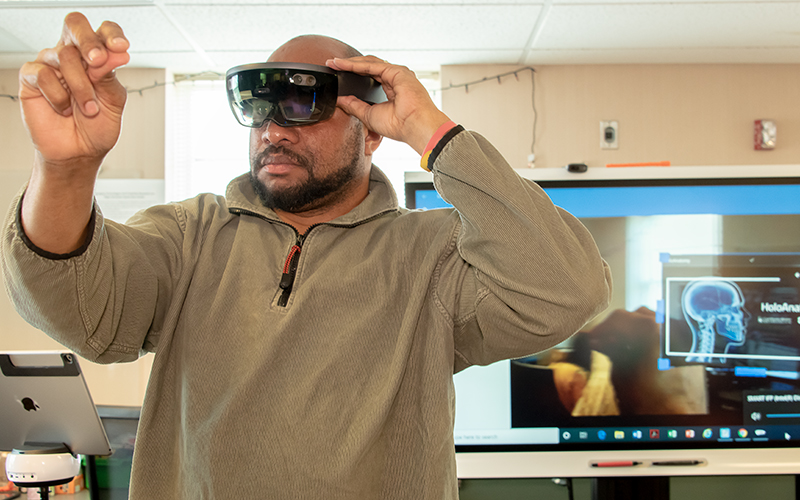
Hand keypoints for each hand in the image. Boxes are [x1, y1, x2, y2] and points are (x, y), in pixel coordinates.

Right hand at [19, 12, 129, 170]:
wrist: (78, 153)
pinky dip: (58, 95)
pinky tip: (63, 108)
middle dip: (88, 41)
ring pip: (65, 56)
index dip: (111, 34)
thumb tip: (116, 53)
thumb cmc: (97, 127)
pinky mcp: (31, 77)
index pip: (103, 31)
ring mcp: (51, 64)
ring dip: (81, 87)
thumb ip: (111, 77)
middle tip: (97, 60)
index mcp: (96, 57)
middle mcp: (73, 55)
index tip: (121, 47)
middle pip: (75, 25)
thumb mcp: (113, 102)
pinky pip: (43, 74)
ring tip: (88, 109)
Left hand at [326, 56, 449, 154]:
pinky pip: (372, 66)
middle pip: (368, 67)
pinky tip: (344, 65)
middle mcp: (395, 79)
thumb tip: (341, 100)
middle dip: (349, 65)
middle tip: (332, 64)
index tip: (337, 74)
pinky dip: (357, 65)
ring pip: (369, 63)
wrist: (415, 127)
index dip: (352, 74)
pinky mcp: (397, 71)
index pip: (369, 77)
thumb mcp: (369, 115)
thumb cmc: (399, 126)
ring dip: (350, 62)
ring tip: (334, 62)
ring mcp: (397, 74)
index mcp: (392, 90)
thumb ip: (355, 106)